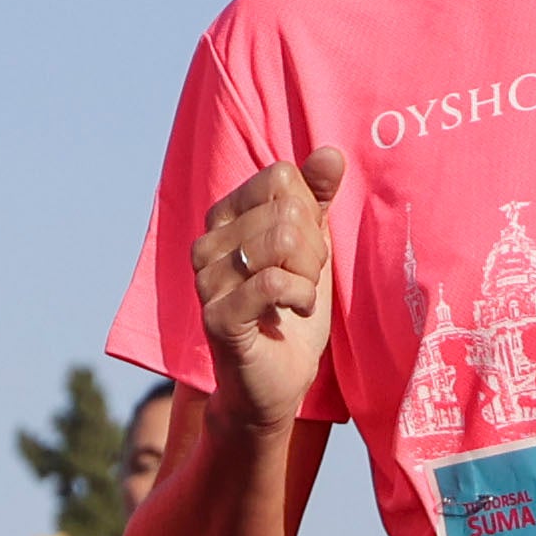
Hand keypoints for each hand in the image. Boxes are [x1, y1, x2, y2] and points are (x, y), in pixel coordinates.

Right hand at [194, 147, 349, 436]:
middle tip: (302, 280)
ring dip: (308, 274)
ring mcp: (205, 281)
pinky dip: (301, 296)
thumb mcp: (311, 248)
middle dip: (313, 248)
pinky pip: (274, 281)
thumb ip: (316, 198)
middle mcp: (206, 244)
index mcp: (224, 218)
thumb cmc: (288, 312)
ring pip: (281, 240)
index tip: (304, 249)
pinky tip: (295, 311)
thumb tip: (329, 153)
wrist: (274, 383)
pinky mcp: (216, 317)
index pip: (280, 177)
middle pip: (286, 209)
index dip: (309, 211)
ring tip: (297, 296)